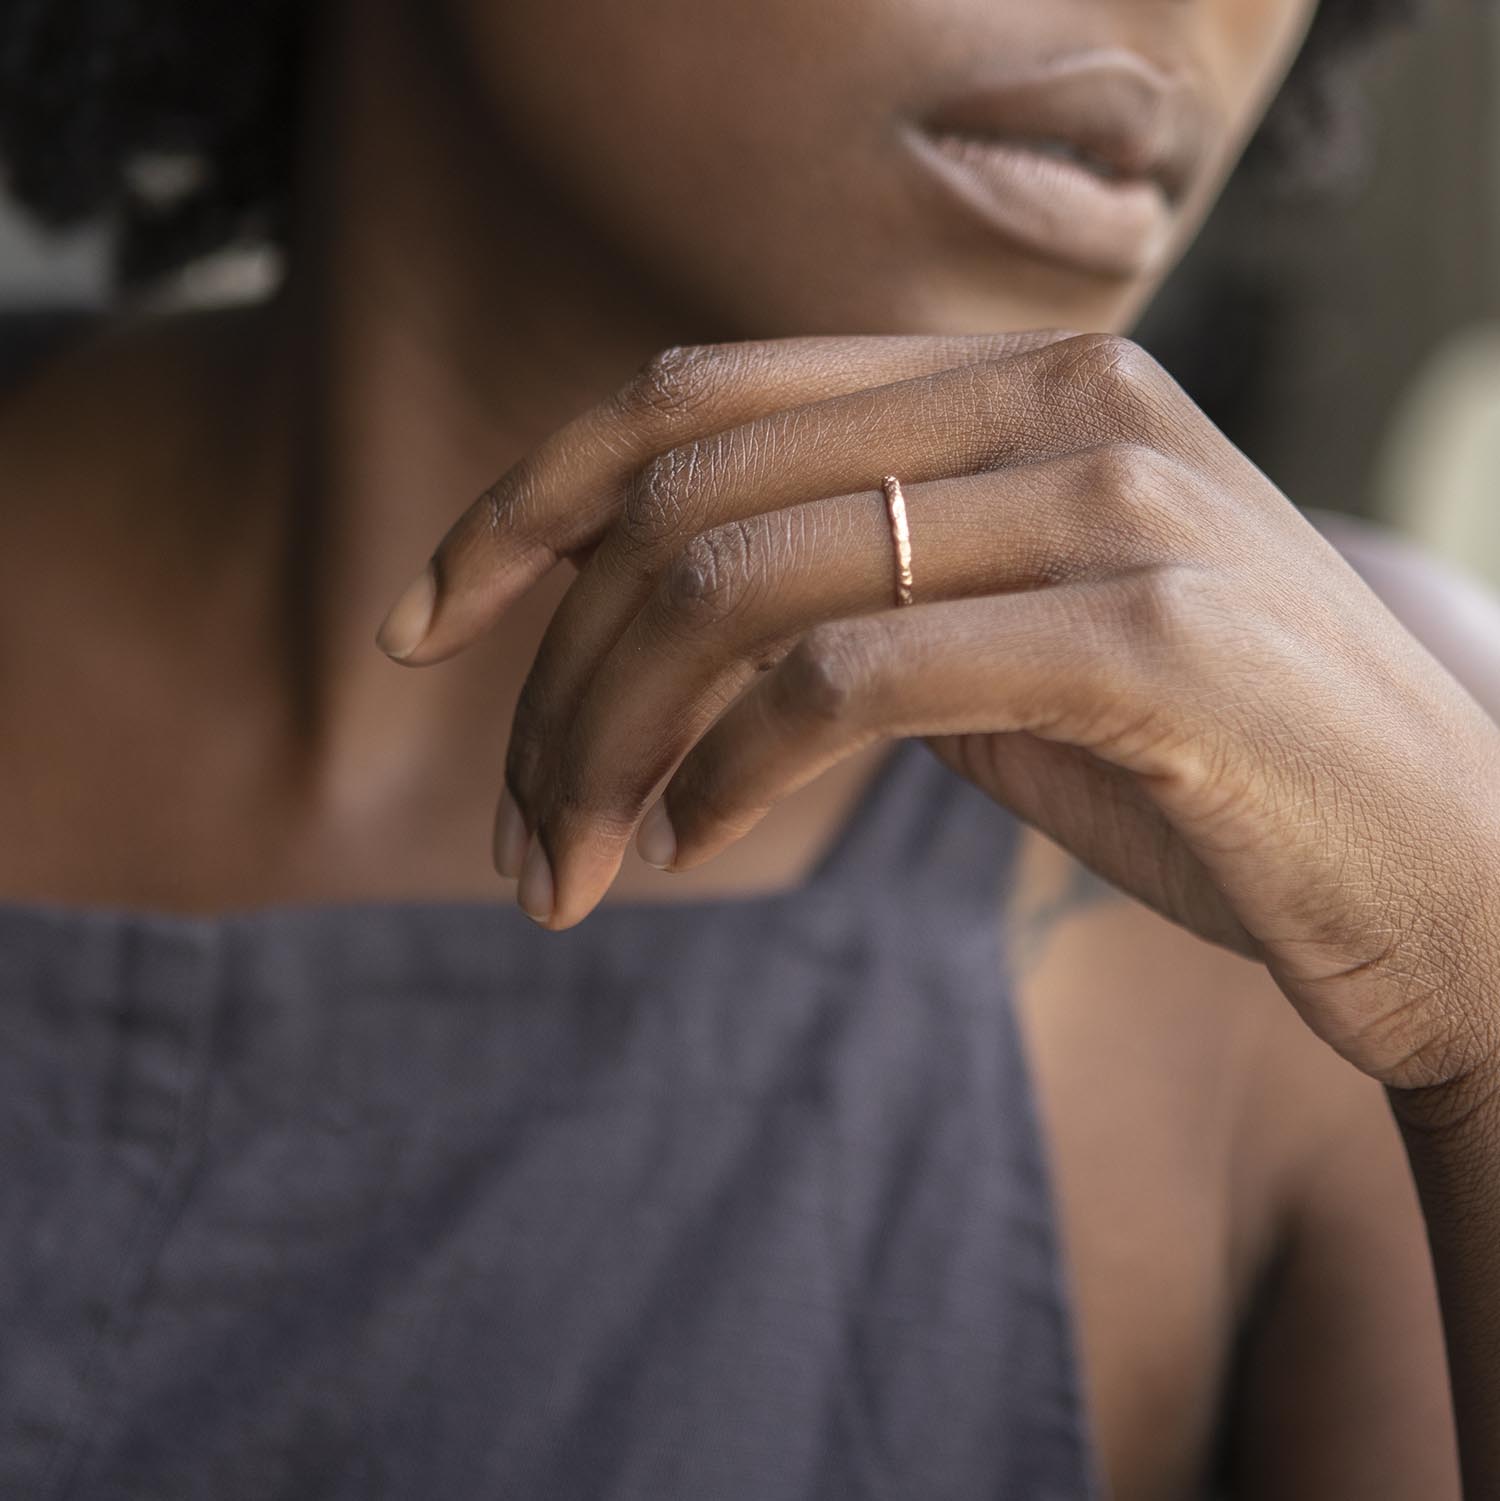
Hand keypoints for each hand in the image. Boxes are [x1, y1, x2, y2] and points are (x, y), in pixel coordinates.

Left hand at [376, 331, 1499, 1096]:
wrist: (1438, 873)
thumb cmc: (1204, 764)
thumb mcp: (1005, 646)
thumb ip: (863, 596)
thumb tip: (650, 629)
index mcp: (1008, 385)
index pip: (696, 403)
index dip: (524, 501)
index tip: (420, 621)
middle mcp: (1058, 403)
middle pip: (689, 502)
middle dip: (549, 675)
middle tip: (507, 828)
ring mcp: (1111, 503)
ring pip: (742, 589)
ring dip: (607, 742)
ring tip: (568, 865)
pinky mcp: (1146, 635)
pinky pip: (847, 681)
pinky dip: (726, 774)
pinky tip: (692, 850)